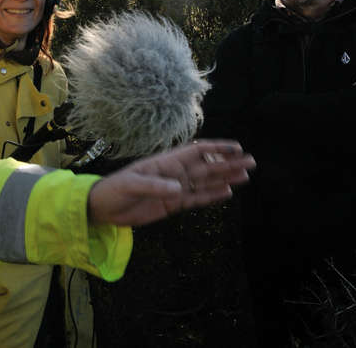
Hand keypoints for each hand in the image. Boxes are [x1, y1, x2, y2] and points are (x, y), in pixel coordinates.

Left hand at [87, 140, 253, 226]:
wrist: (103, 208)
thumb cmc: (114, 190)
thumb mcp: (131, 185)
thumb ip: (154, 186)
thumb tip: (178, 189)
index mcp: (165, 162)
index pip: (196, 151)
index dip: (216, 148)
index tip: (236, 148)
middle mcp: (174, 173)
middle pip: (206, 166)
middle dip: (228, 163)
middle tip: (251, 162)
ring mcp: (175, 189)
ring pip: (205, 182)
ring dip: (225, 178)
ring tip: (246, 176)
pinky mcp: (172, 205)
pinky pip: (196, 199)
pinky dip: (211, 196)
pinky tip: (227, 192)